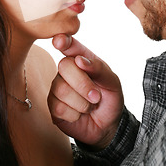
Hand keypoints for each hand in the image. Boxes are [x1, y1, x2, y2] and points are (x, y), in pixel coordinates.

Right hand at [48, 34, 123, 149]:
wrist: (108, 124)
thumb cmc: (109, 97)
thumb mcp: (112, 82)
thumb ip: (99, 68)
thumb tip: (79, 60)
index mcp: (81, 58)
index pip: (69, 44)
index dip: (63, 41)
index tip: (60, 42)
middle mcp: (66, 70)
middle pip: (64, 66)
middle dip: (83, 84)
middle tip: (96, 96)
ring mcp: (57, 87)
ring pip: (62, 90)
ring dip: (82, 103)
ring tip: (90, 106)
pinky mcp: (53, 106)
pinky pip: (59, 108)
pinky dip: (75, 114)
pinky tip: (80, 114)